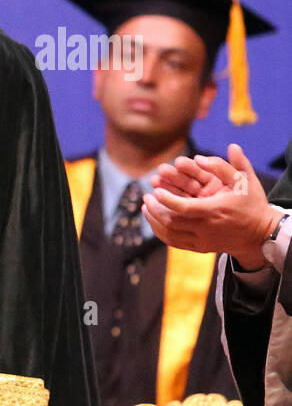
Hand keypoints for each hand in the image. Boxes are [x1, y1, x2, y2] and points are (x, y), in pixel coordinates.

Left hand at [143, 143, 282, 269]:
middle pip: (172, 222)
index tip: (155, 190)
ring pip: (170, 234)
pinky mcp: (200, 248)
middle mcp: (207, 228)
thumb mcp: (244, 181)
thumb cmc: (251, 203)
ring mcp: (203, 241)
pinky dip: (161, 232)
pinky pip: (174, 243)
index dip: (167, 199)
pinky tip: (153, 220)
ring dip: (154, 220)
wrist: (260, 233)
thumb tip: (200, 156)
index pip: (184, 208)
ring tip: (145, 206)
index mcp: (215, 211)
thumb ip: (224, 166)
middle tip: (146, 196)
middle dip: (155, 208)